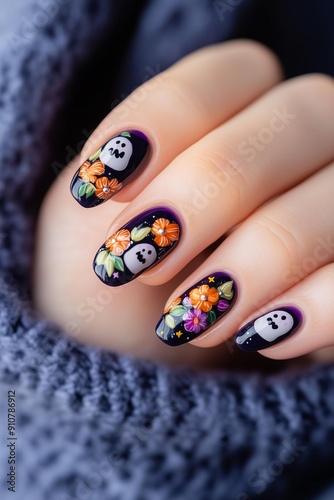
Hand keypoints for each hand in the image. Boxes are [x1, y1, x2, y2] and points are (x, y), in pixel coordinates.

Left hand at [33, 40, 333, 367]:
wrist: (140, 354)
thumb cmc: (117, 278)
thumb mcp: (94, 221)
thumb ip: (116, 174)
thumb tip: (126, 166)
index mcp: (242, 109)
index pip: (230, 75)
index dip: (162, 121)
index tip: (101, 188)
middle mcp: (310, 141)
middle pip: (300, 118)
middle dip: (208, 193)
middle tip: (140, 263)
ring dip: (254, 265)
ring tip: (185, 322)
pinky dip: (315, 310)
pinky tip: (262, 338)